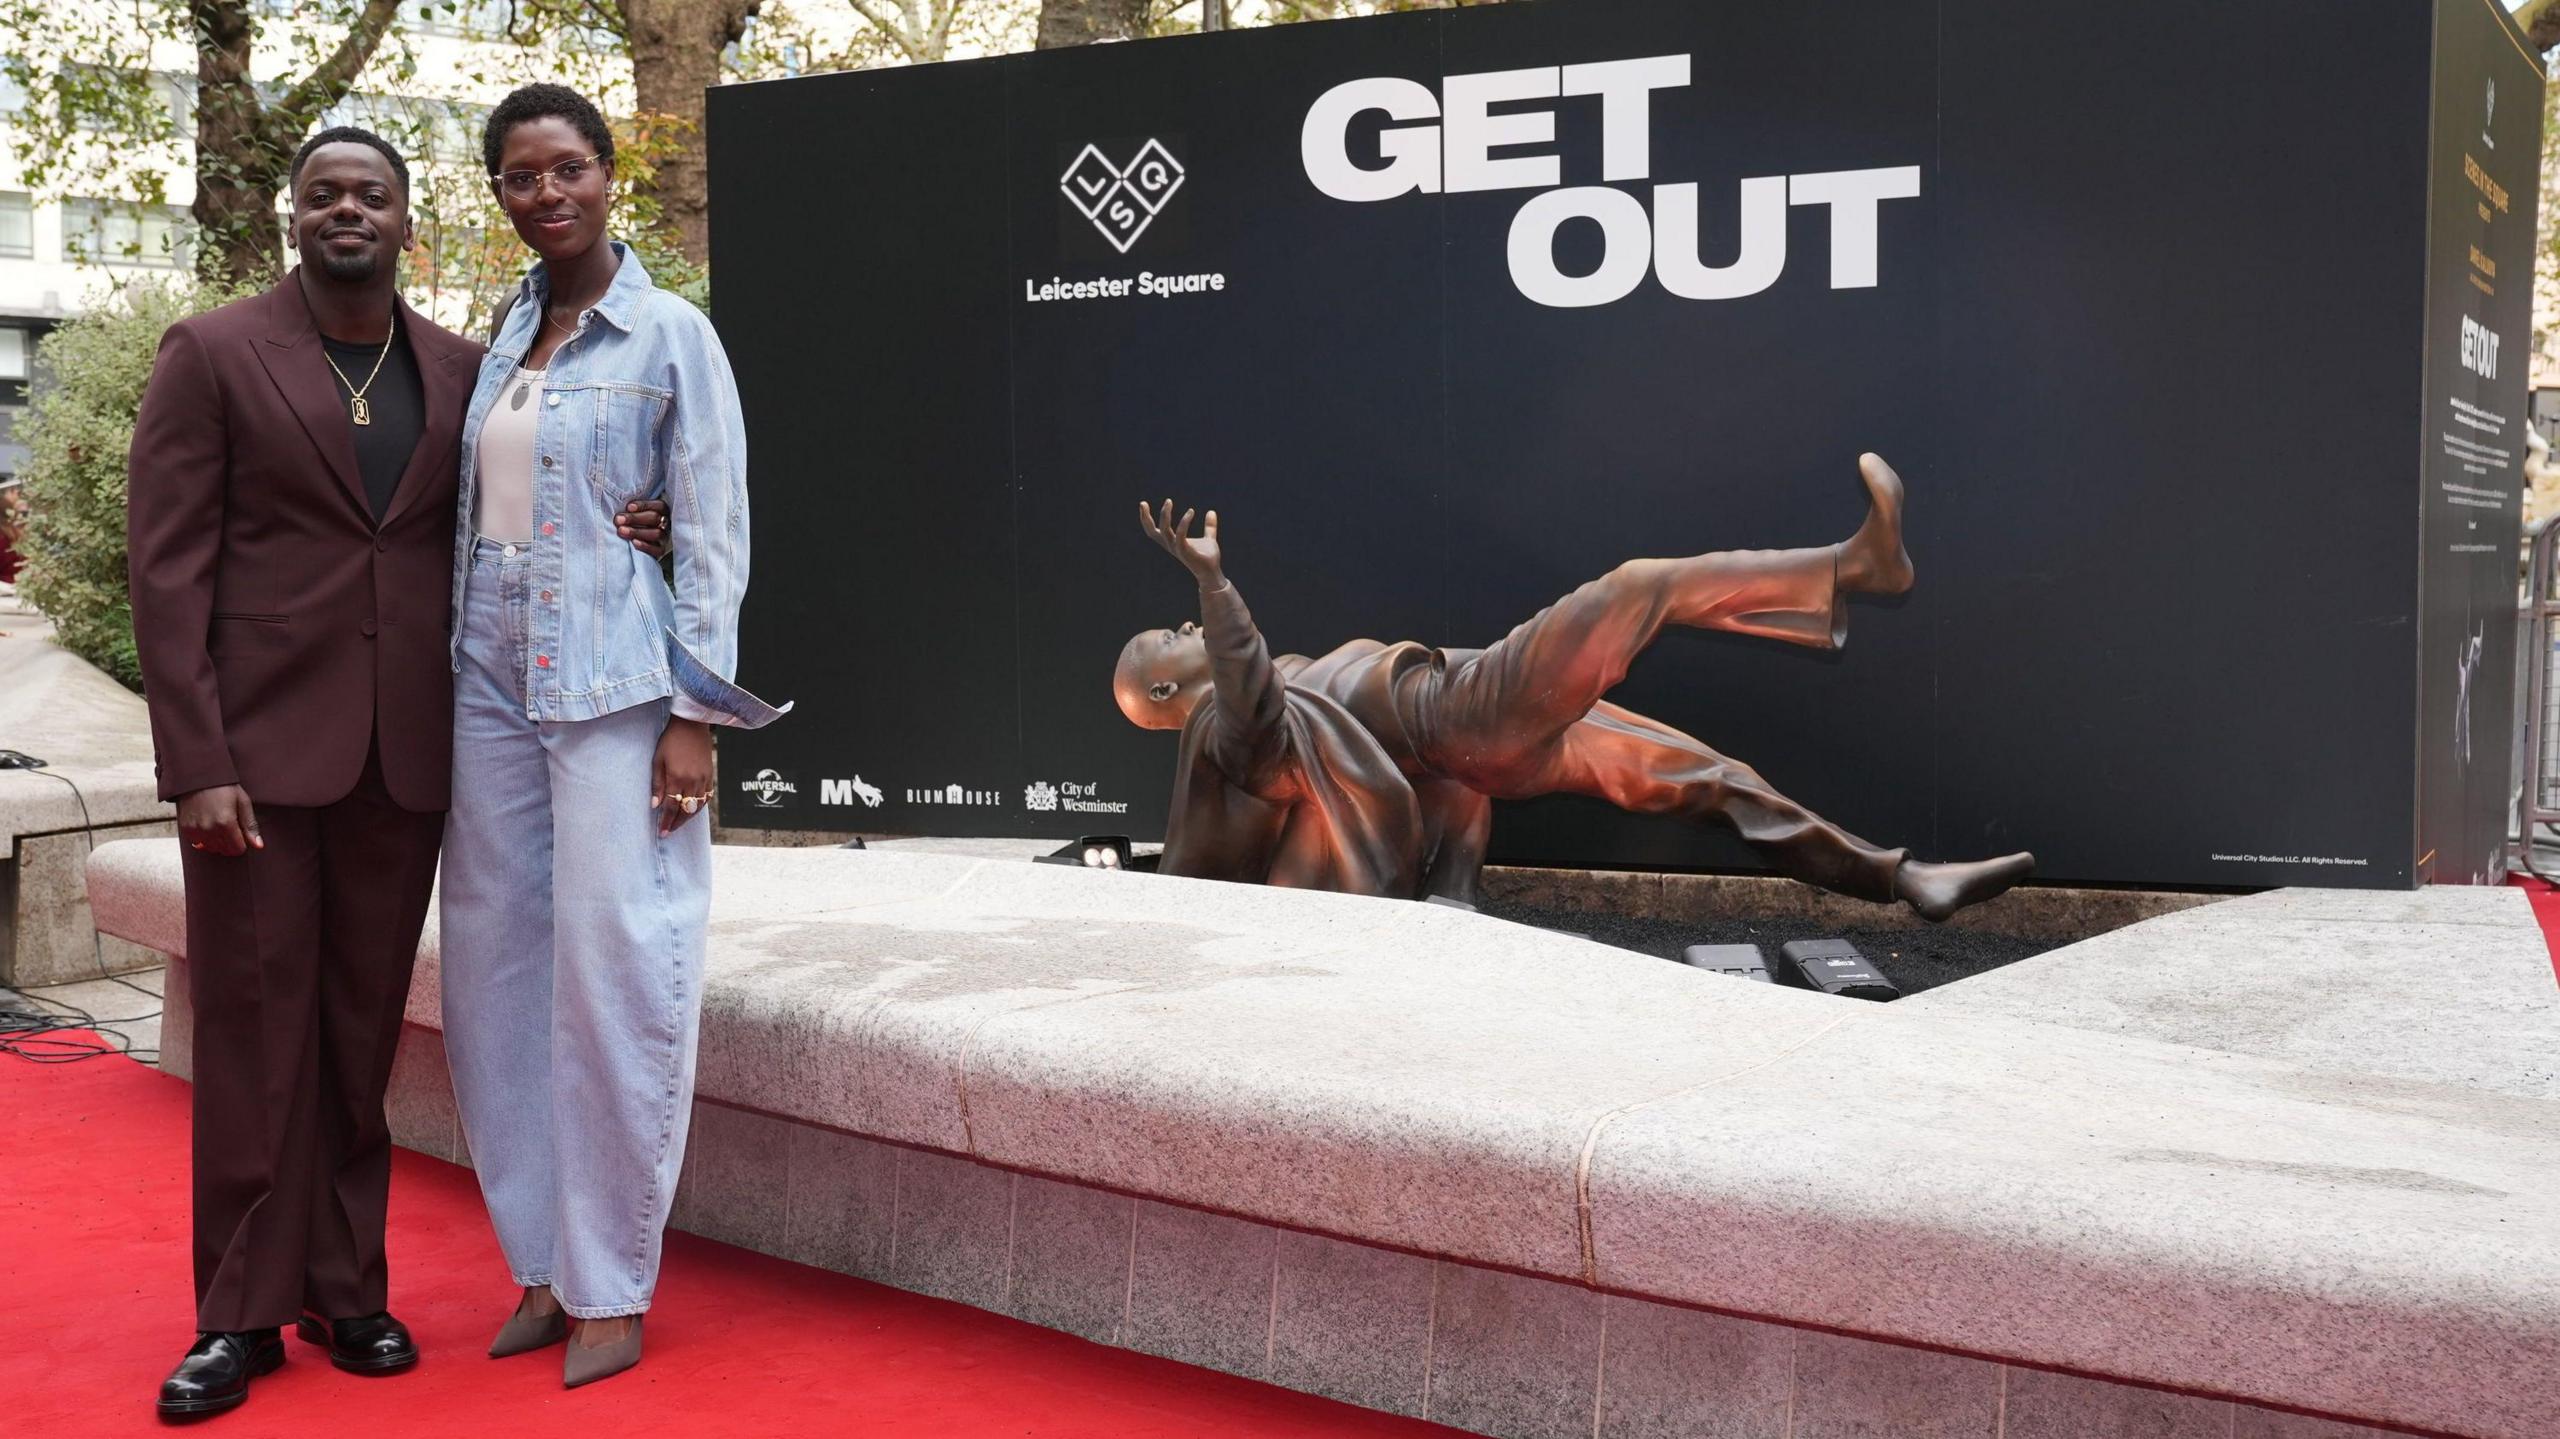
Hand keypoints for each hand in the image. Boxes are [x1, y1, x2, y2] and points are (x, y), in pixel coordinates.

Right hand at [177, 784, 261, 856]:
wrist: (199, 777)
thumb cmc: (224, 788)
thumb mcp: (243, 803)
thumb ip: (250, 826)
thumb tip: (258, 846)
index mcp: (226, 823)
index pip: (237, 849)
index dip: (242, 843)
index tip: (242, 833)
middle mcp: (209, 829)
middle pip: (224, 850)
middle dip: (231, 843)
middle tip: (232, 828)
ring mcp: (195, 830)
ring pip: (211, 848)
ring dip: (218, 842)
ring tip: (219, 825)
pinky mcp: (186, 828)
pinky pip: (198, 843)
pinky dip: (204, 839)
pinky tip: (208, 825)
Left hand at [617, 498, 671, 558]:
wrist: (630, 542)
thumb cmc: (629, 521)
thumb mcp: (631, 510)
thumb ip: (630, 507)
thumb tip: (621, 503)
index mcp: (661, 510)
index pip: (658, 505)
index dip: (644, 505)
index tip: (628, 507)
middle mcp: (665, 523)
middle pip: (655, 518)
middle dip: (635, 518)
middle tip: (618, 520)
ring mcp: (664, 537)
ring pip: (656, 533)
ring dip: (637, 532)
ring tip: (621, 531)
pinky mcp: (660, 550)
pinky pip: (657, 550)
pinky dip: (645, 546)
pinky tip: (634, 542)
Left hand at [650, 718, 715, 835]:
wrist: (692, 726)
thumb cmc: (670, 741)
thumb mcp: (657, 760)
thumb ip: (657, 784)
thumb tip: (655, 805)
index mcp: (677, 778)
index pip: (671, 807)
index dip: (666, 822)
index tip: (662, 832)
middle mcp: (692, 782)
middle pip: (685, 811)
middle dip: (677, 823)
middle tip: (669, 831)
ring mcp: (703, 779)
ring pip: (698, 806)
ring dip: (688, 817)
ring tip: (679, 823)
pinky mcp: (710, 775)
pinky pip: (707, 797)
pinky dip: (699, 806)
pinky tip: (692, 809)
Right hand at [1137, 499, 1221, 584]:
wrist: (1212, 573)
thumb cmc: (1208, 558)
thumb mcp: (1209, 538)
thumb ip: (1209, 526)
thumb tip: (1211, 512)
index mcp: (1172, 542)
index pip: (1153, 531)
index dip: (1146, 519)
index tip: (1143, 504)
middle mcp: (1171, 545)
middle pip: (1152, 532)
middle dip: (1145, 518)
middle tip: (1142, 503)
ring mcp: (1177, 548)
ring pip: (1164, 530)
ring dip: (1164, 515)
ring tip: (1168, 501)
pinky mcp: (1185, 551)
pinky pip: (1180, 534)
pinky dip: (1184, 522)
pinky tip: (1191, 511)